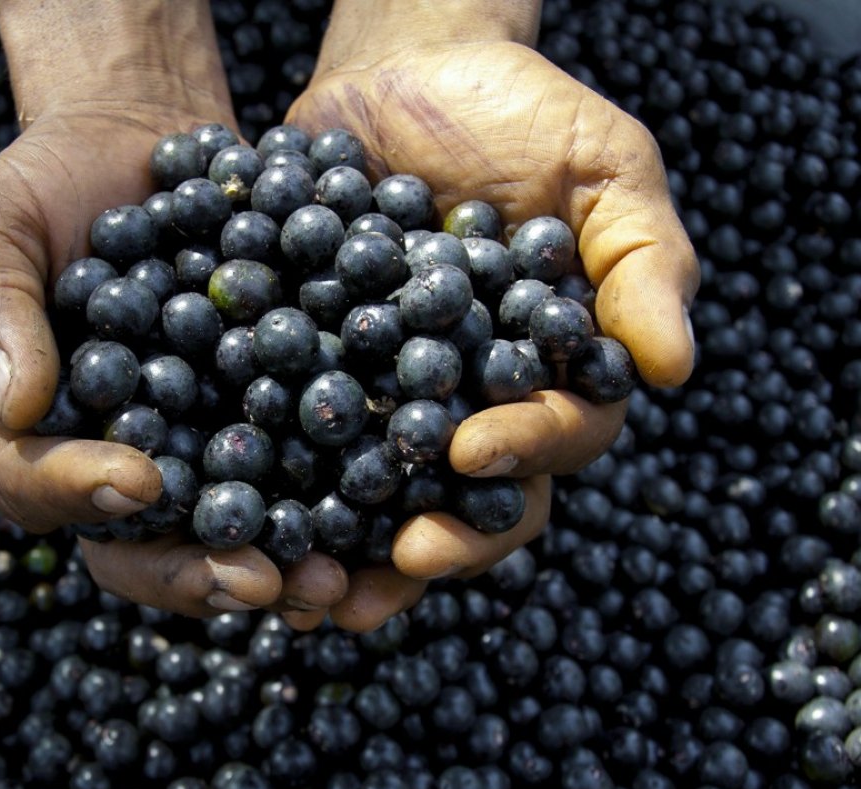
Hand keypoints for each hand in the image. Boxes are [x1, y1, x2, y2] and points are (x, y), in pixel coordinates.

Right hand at [0, 1, 347, 625]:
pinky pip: (296, 466)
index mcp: (36, 433)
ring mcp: (195, 444)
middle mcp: (117, 457)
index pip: (38, 486)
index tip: (139, 480)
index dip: (83, 495)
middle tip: (259, 581)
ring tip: (332, 579)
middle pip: (142, 546)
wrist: (143, 141)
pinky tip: (381, 509)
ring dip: (279, 562)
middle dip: (199, 571)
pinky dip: (335, 495)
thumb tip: (18, 405)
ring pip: (227, 528)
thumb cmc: (50, 182)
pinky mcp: (264, 414)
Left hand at [286, 13, 697, 630]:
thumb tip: (674, 371)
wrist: (401, 67)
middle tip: (395, 562)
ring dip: (351, 548)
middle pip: (470, 497)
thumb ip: (643, 263)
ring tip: (312, 592)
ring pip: (381, 493)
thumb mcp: (602, 169)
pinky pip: (296, 436)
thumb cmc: (518, 111)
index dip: (521, 451)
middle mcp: (472, 400)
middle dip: (439, 538)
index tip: (470, 450)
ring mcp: (390, 394)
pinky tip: (243, 510)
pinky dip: (275, 479)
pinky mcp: (318, 372)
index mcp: (551, 370)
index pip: (555, 435)